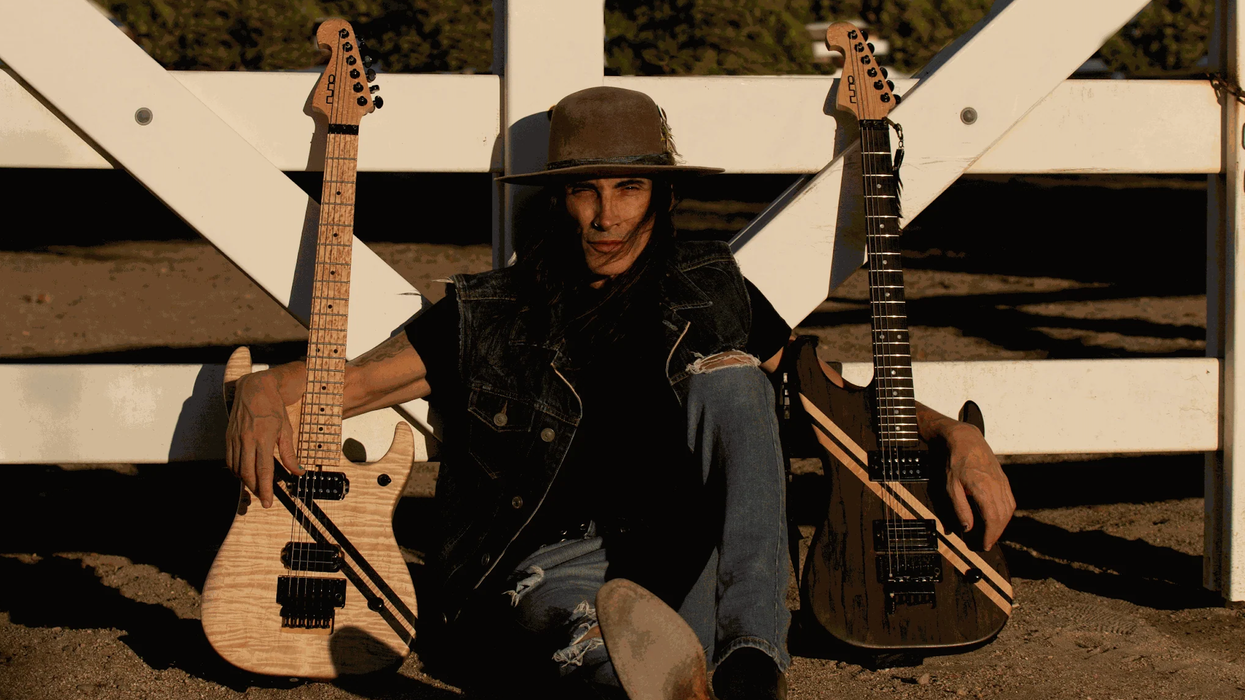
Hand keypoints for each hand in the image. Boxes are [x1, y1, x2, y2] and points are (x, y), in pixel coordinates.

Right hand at [224, 367, 304, 507]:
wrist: (254, 389)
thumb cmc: (272, 407)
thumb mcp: (286, 429)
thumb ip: (290, 453)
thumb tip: (298, 471)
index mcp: (263, 438)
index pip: (263, 471)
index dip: (265, 489)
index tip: (268, 502)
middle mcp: (246, 440)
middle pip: (247, 474)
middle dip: (255, 489)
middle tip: (263, 497)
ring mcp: (235, 439)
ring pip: (237, 469)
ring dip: (245, 481)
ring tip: (256, 486)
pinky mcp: (228, 437)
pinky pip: (229, 460)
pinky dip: (236, 470)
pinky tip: (244, 473)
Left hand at [942, 422, 1013, 549]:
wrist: (965, 439)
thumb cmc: (955, 461)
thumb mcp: (950, 486)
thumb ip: (959, 508)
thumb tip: (967, 528)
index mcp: (984, 489)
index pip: (992, 519)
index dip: (990, 535)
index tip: (984, 546)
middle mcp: (997, 486)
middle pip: (1002, 517)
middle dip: (996, 533)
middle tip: (986, 543)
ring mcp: (1002, 482)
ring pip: (1008, 509)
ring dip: (1002, 525)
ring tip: (991, 534)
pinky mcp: (1003, 479)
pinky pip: (1010, 500)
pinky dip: (1005, 513)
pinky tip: (997, 518)